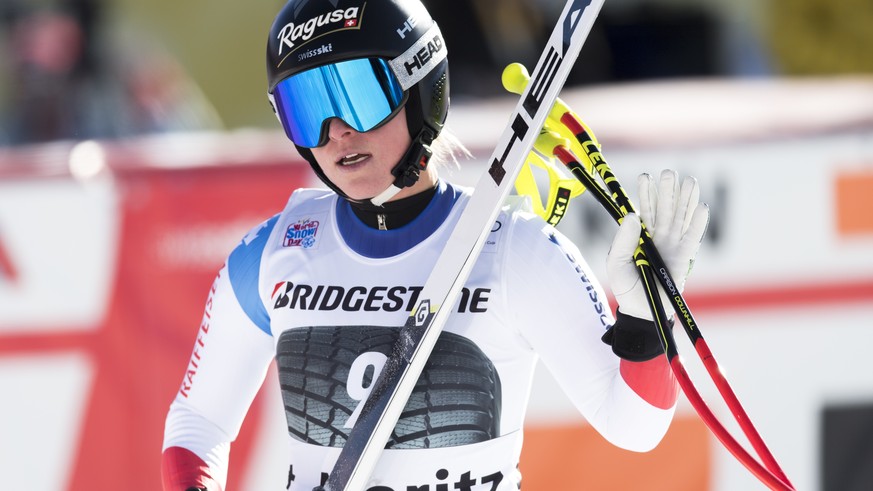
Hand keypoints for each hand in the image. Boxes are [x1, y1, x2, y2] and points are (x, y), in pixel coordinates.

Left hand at [607, 169, 709, 320]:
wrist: (642, 309)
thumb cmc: (627, 285)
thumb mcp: (616, 262)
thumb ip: (623, 240)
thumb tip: (633, 215)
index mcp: (642, 234)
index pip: (646, 209)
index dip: (646, 193)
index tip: (645, 177)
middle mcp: (659, 235)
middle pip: (666, 208)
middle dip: (668, 190)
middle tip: (669, 172)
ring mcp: (674, 244)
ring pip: (681, 217)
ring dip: (686, 199)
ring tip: (690, 180)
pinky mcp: (685, 256)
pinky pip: (693, 237)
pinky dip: (698, 222)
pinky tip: (701, 207)